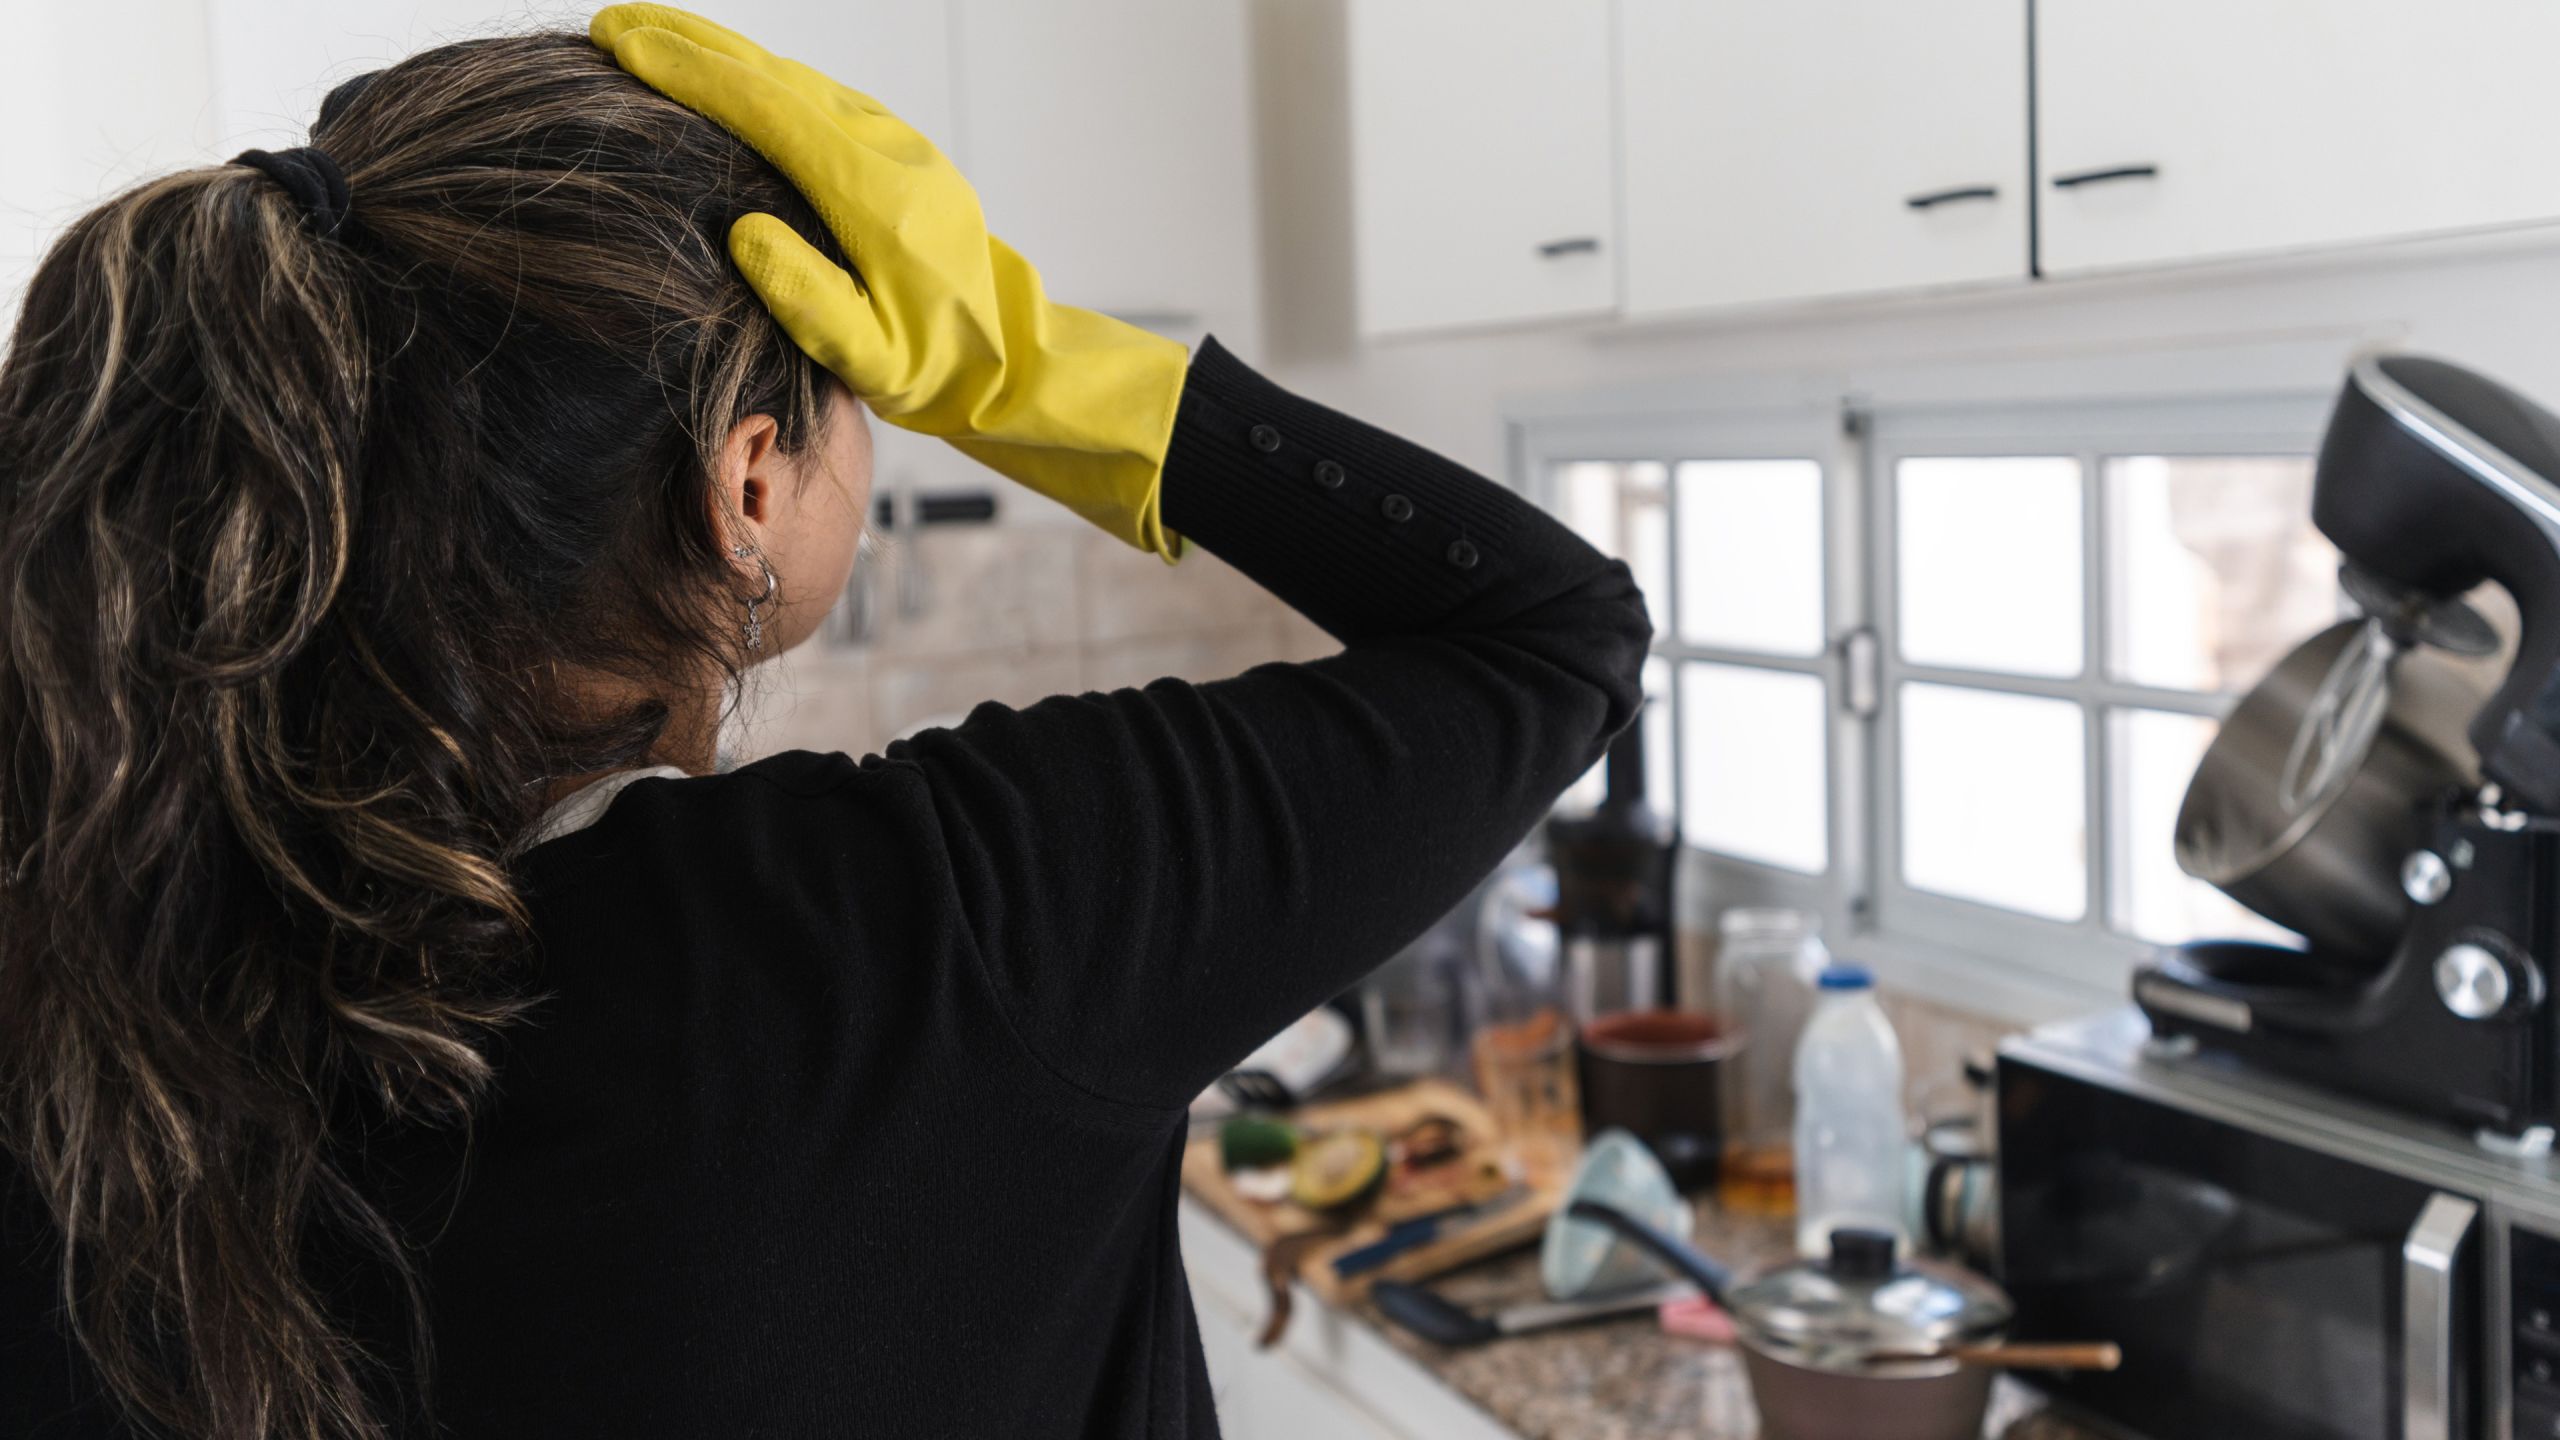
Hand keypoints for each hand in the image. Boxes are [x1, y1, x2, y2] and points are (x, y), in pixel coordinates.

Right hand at [590, 4, 1190, 560]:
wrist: (1004, 355)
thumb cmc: (933, 366)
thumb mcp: (872, 360)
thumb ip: (811, 303)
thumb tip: (744, 233)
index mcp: (877, 197)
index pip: (771, 114)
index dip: (695, 76)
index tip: (627, 47)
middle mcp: (888, 152)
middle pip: (776, 78)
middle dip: (692, 45)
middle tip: (612, 23)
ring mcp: (895, 144)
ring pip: (794, 79)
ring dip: (720, 54)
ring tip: (646, 37)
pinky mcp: (893, 150)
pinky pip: (813, 97)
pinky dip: (757, 78)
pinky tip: (718, 75)